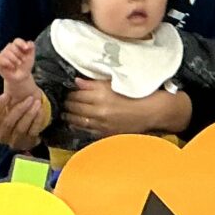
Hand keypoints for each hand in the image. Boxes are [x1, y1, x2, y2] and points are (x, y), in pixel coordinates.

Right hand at [0, 38, 34, 83]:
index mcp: (16, 46)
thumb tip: (28, 43)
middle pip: (12, 46)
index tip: (26, 48)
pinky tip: (12, 67)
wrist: (21, 77)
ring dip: (15, 59)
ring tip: (18, 64)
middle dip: (19, 54)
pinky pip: (2, 59)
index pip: (17, 41)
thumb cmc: (25, 65)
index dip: (21, 43)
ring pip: (6, 52)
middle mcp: (8, 49)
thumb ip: (31, 46)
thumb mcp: (31, 55)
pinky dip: (9, 63)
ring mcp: (2, 55)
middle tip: (23, 60)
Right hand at [0, 90, 45, 151]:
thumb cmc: (17, 112)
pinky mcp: (26, 143)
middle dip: (19, 109)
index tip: (7, 95)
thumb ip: (6, 95)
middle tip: (29, 97)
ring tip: (37, 102)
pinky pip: (32, 131)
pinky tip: (41, 110)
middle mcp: (2, 134)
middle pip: (7, 123)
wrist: (29, 128)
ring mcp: (14, 141)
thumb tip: (6, 73)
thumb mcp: (10, 104)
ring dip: (30, 114)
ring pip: (20, 128)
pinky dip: (37, 120)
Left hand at [63, 78, 189, 138]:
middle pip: (75, 106)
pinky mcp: (105, 132)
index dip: (70, 91)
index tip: (68, 89)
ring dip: (69, 115)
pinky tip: (75, 122)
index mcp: (102, 94)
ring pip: (77, 119)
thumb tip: (76, 81)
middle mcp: (100, 109)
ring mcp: (101, 123)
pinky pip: (86, 129)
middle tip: (64, 100)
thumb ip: (94, 83)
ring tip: (66, 111)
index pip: (77, 93)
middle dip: (68, 103)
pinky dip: (78, 125)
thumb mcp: (114, 83)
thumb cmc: (134, 94)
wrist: (149, 112)